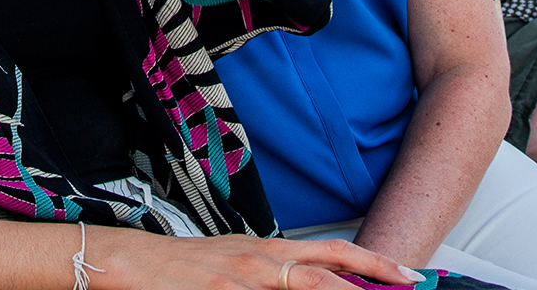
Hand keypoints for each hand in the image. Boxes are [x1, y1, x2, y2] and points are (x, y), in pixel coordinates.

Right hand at [97, 231, 419, 289]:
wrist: (126, 260)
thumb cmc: (174, 267)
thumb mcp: (229, 264)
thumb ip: (266, 273)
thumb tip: (298, 283)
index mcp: (265, 250)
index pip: (330, 253)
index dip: (371, 262)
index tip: (404, 273)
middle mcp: (261, 261)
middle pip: (330, 269)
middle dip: (375, 279)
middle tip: (410, 285)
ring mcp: (244, 280)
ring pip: (310, 288)